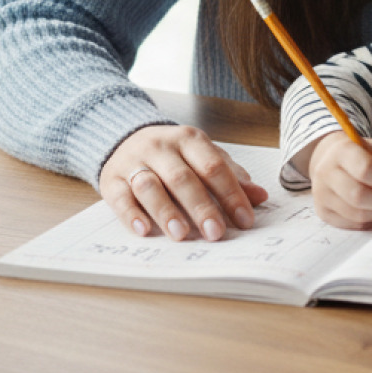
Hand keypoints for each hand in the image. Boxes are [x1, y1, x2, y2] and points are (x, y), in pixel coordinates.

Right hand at [100, 124, 268, 241]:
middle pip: (182, 178)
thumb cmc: (173, 154)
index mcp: (189, 139)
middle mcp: (160, 147)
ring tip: (181, 234)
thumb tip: (261, 196)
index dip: (231, 194)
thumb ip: (230, 176)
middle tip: (215, 233)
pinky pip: (119, 197)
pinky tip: (144, 230)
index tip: (245, 220)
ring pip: (150, 186)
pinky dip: (131, 215)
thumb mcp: (203, 157)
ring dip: (166, 211)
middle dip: (201, 207)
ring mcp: (133, 162)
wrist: (124, 137)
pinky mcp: (111, 179)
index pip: (214, 167)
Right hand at [306, 134, 371, 229]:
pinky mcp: (323, 212)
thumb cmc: (363, 156)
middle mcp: (326, 172)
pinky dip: (367, 220)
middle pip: (358, 196)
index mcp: (342, 151)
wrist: (333, 161)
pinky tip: (369, 208)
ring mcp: (321, 194)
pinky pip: (352, 225)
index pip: (365, 170)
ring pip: (356, 214)